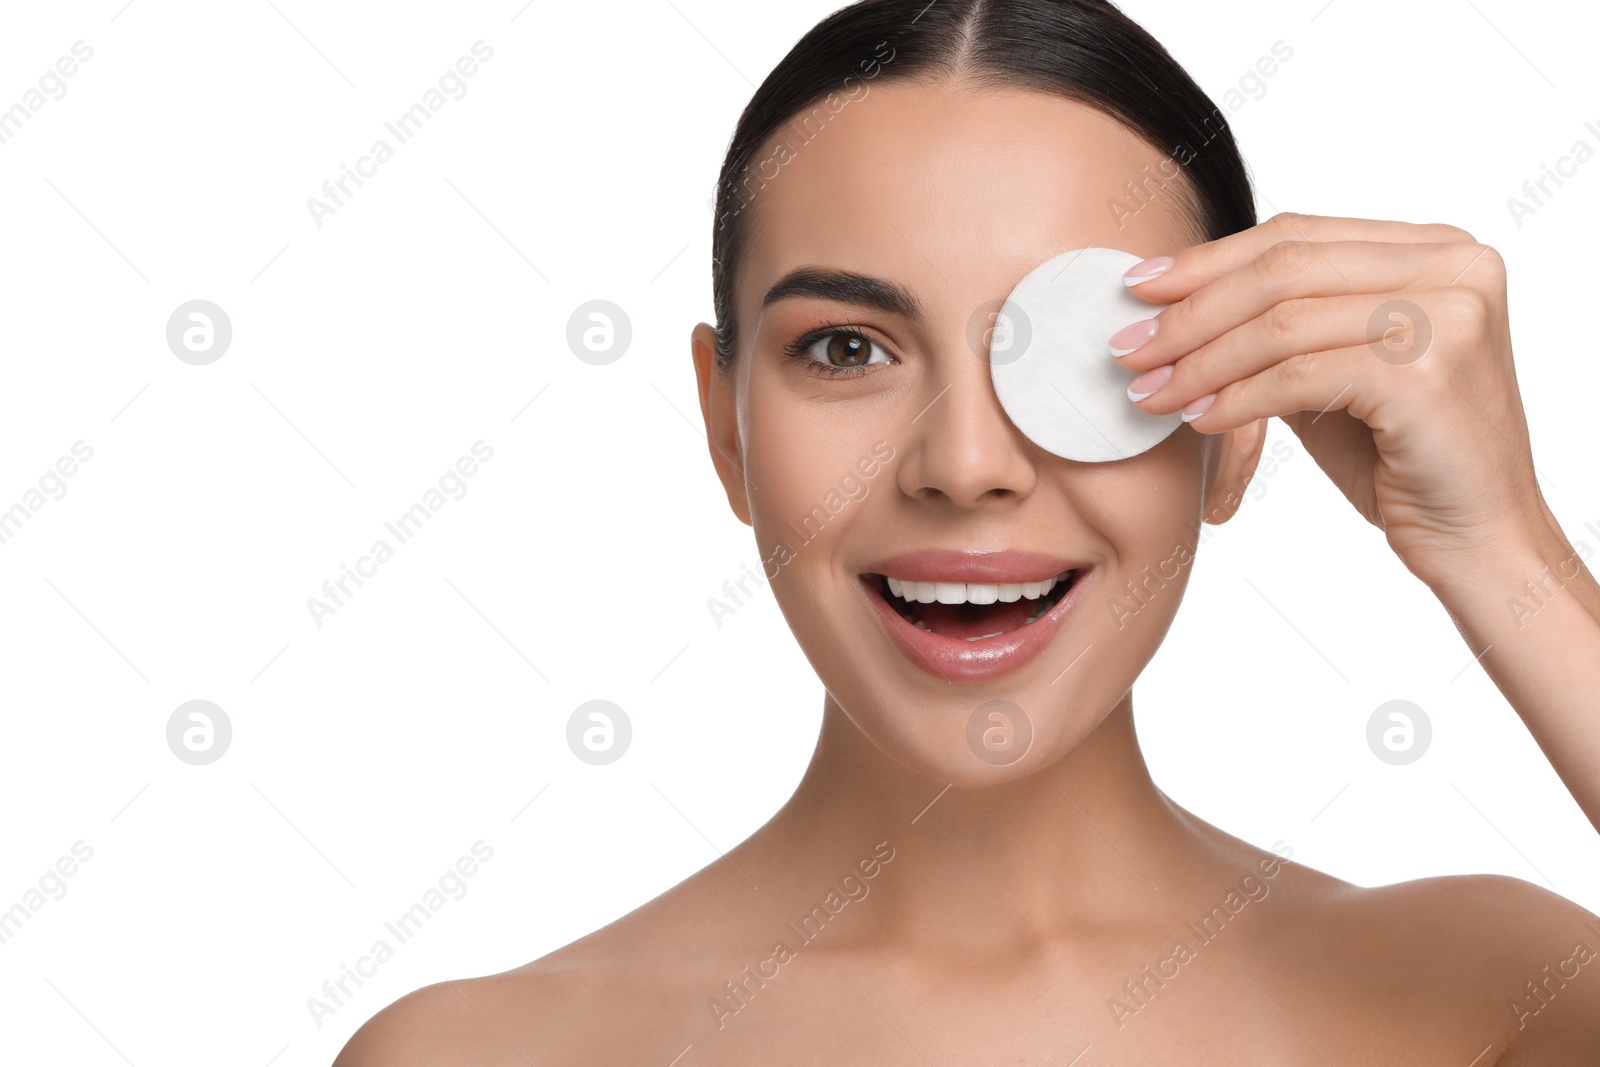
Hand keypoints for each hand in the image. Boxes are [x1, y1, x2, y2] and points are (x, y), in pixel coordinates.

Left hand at [1111, 211, 1549, 590]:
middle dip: (1190, 311)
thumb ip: (1286, 324)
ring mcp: (1448, 314)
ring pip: (1282, 321)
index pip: (1297, 235)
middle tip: (1128, 348)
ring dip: (1199, 360)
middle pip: (1283, 269)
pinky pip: (1296, 375)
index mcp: (1438, 248)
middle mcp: (1454, 265)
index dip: (1208, 259)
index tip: (1138, 288)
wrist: (1480, 538)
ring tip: (1148, 392)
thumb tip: (1175, 303)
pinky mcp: (1427, 372)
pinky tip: (1195, 420)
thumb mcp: (1339, 370)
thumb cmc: (1405, 457)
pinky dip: (1234, 399)